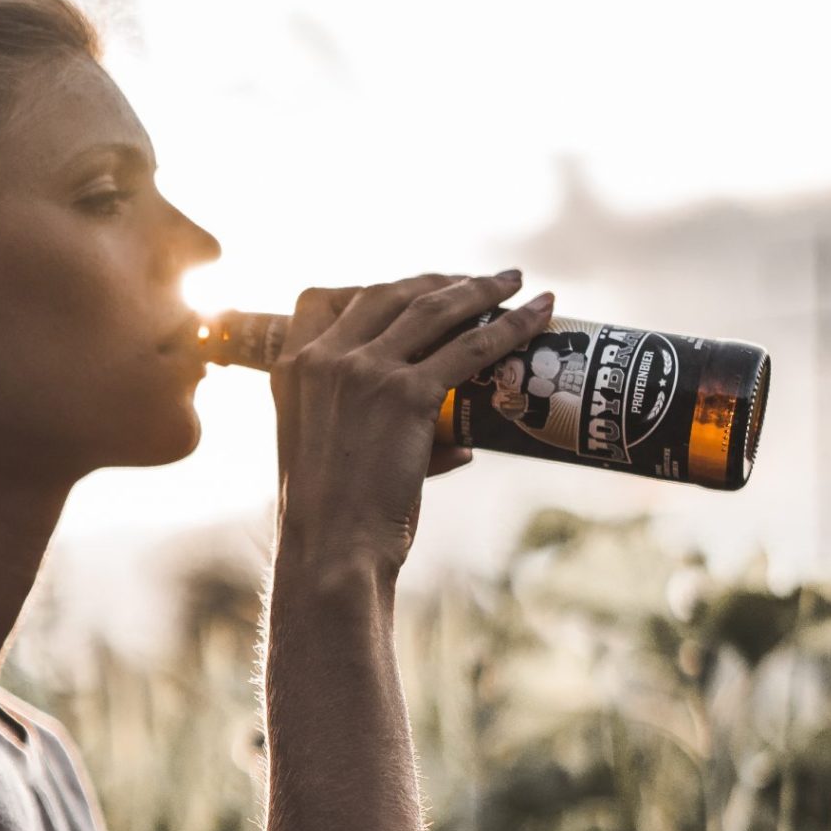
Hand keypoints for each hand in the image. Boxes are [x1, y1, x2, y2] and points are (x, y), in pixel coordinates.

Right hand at [269, 272, 553, 575]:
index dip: (372, 289)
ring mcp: (365, 371)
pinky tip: (540, 315)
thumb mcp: (325, 451)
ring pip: (433, 308)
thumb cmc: (331, 516)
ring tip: (513, 282)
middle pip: (388, 293)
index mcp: (290, 367)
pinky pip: (472, 346)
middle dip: (435, 281)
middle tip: (475, 283)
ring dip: (480, 288)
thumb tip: (460, 445)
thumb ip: (378, 431)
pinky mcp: (406, 394)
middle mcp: (323, 358)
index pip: (323, 299)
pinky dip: (513, 326)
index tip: (408, 290)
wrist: (330, 549)